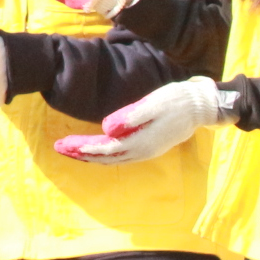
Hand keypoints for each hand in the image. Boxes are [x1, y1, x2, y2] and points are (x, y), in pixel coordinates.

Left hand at [54, 75, 226, 161]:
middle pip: (105, 157)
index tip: (63, 144)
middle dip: (80, 153)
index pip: (104, 149)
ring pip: (112, 158)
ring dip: (90, 155)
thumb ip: (130, 117)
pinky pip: (120, 156)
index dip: (82, 147)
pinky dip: (104, 154)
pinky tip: (95, 150)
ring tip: (70, 150)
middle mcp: (141, 151)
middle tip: (58, 147)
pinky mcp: (149, 146)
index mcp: (140, 142)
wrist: (201, 106)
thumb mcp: (153, 103)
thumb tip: (107, 129)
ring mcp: (146, 151)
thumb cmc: (176, 101)